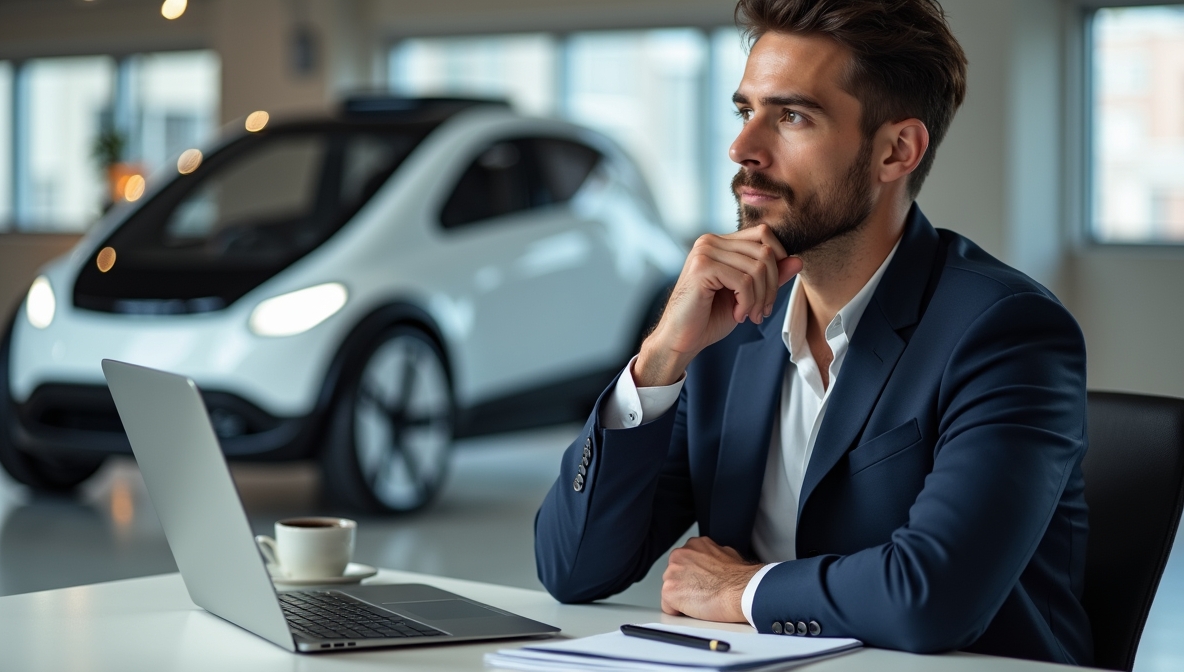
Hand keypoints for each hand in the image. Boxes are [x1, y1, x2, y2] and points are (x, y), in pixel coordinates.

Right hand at [636, 225, 801, 386]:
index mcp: (720, 242)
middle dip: (771, 286)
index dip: (778, 260)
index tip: (770, 293)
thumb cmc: (709, 317)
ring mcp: (705, 252)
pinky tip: (738, 315)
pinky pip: (744, 281)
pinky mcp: (702, 268)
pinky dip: (748, 303)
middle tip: (762, 312)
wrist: (680, 339)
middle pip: (765, 251)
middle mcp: (711, 241)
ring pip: (758, 268)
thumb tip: (799, 260)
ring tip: (750, 315)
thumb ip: (771, 276)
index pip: (763, 233)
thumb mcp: (748, 295)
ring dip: (760, 298)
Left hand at [661, 536, 761, 622]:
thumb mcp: (726, 554)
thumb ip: (711, 557)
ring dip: (682, 598)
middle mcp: (679, 555)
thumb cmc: (739, 577)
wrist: (741, 590)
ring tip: (702, 602)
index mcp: (693, 545)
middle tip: (702, 593)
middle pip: (674, 575)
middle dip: (685, 586)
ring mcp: (672, 573)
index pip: (684, 562)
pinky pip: (668, 607)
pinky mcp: (670, 591)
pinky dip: (678, 612)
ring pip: (671, 590)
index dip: (693, 576)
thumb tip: (712, 564)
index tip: (701, 582)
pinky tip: (695, 610)